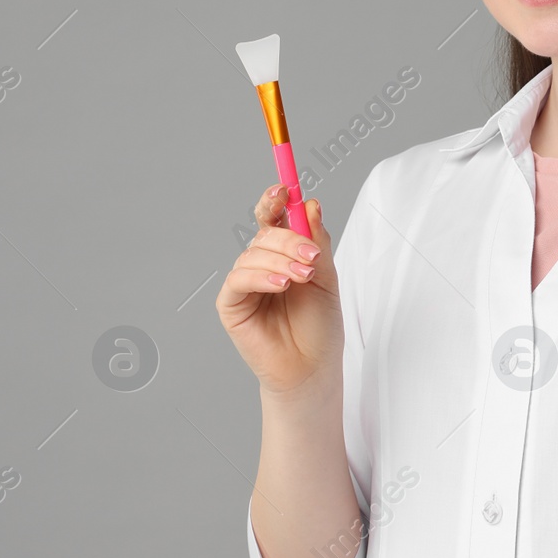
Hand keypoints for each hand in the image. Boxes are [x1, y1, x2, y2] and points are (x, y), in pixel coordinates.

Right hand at [216, 184, 343, 398]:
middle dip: (289, 238)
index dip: (275, 199)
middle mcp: (261, 263)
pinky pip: (240, 279)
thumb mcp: (326, 277)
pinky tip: (282, 285)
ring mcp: (244, 283)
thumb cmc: (319, 326)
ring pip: (253, 253)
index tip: (285, 188)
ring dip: (281, 260)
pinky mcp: (231, 304)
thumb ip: (316, 241)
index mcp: (283, 253)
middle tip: (312, 256)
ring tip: (302, 278)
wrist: (313, 368)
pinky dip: (262, 276)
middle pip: (265, 232)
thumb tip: (309, 203)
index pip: (273, 217)